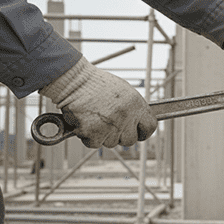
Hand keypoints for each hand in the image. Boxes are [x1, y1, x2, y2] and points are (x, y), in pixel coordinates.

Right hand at [39, 57, 156, 147]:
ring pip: (111, 143)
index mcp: (136, 105)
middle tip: (110, 125)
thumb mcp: (123, 91)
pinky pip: (94, 144)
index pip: (150, 127)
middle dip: (121, 136)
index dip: (143, 132)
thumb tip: (138, 124)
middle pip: (130, 140)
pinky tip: (85, 122)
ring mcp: (110, 126)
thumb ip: (133, 109)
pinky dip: (88, 136)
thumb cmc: (96, 84)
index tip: (138, 133)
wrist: (74, 80)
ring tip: (95, 117)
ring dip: (103, 135)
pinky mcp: (93, 133)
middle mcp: (126, 117)